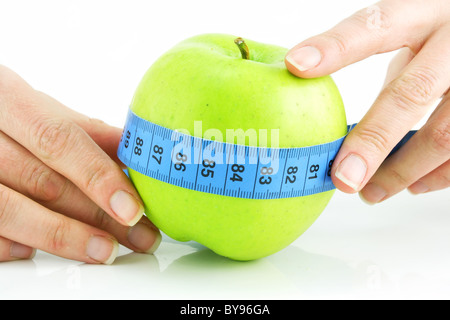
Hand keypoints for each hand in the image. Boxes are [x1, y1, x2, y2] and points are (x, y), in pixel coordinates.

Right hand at [0, 66, 160, 262]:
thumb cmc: (6, 116)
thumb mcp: (43, 111)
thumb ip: (87, 131)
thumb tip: (138, 152)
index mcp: (6, 99)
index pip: (56, 140)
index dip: (98, 177)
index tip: (132, 209)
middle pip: (43, 183)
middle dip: (98, 216)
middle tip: (139, 236)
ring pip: (10, 211)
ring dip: (66, 237)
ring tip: (107, 251)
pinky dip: (13, 245)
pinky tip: (39, 250)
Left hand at [285, 0, 449, 203]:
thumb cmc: (441, 41)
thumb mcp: (414, 35)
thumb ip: (383, 64)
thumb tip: (336, 113)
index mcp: (424, 13)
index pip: (376, 25)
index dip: (335, 46)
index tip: (295, 65)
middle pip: (413, 93)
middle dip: (372, 141)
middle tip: (342, 177)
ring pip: (445, 134)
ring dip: (402, 171)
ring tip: (369, 192)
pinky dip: (436, 176)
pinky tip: (413, 185)